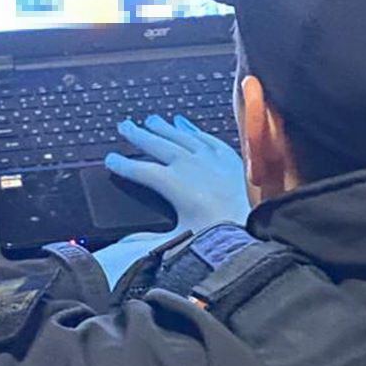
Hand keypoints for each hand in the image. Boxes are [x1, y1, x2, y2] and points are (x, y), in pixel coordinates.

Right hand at [92, 115, 249, 288]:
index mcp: (174, 184)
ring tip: (151, 119)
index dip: (123, 165)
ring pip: (181, 136)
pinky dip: (193, 129)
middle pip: (158, 145)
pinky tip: (184, 123)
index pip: (141, 170)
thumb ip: (148, 243)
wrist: (255, 228)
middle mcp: (189, 165)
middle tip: (125, 125)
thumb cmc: (219, 237)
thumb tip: (122, 246)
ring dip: (164, 127)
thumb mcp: (179, 242)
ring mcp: (210, 158)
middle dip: (139, 135)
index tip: (110, 159)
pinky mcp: (229, 158)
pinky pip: (206, 137)